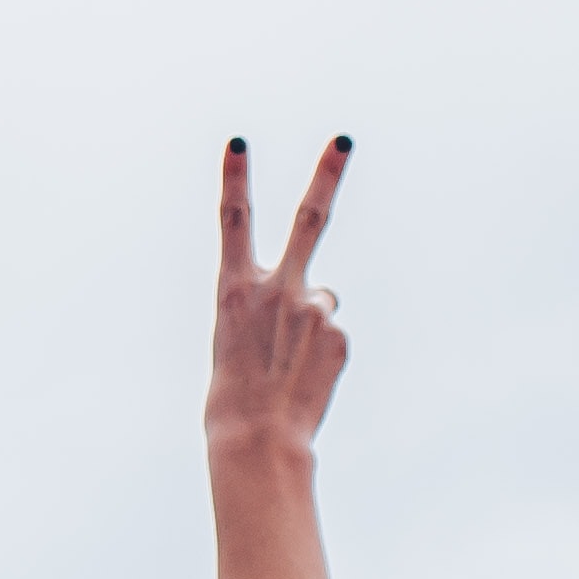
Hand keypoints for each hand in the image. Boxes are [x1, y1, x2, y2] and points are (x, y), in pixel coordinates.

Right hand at [208, 132, 353, 469]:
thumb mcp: (237, 337)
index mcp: (234, 288)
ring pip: (321, 300)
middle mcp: (276, 288)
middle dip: (327, 175)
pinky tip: (306, 377)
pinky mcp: (338, 335)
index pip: (233, 221)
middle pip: (309, 219)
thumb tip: (325, 292)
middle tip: (345, 140)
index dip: (235, 179)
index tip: (238, 143)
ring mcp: (311, 309)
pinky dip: (323, 353)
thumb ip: (274, 303)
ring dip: (311, 324)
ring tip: (291, 362)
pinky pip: (333, 334)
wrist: (256, 438)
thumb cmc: (235, 393)